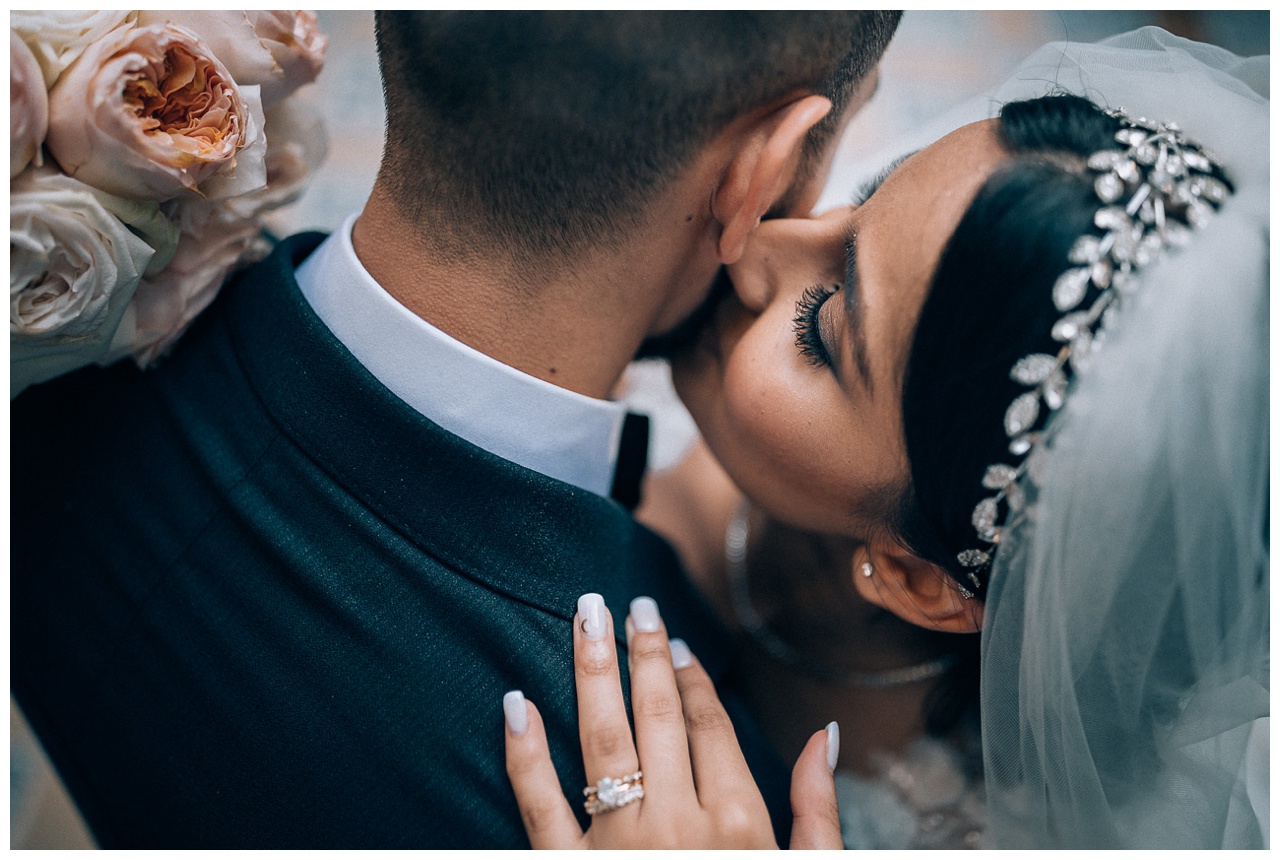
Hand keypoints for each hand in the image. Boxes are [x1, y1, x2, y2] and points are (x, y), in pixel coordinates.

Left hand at [502, 593, 843, 848]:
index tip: (674, 640)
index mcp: (737, 824)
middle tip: (628, 601)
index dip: (690, 675)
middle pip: (654, 716)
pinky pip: (536, 805)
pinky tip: (513, 702)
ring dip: (590, 671)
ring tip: (583, 615)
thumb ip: (818, 808)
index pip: (708, 723)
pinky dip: (522, 752)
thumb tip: (826, 733)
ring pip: (599, 740)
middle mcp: (675, 825)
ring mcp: (617, 849)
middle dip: (642, 652)